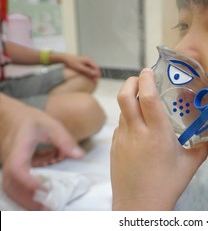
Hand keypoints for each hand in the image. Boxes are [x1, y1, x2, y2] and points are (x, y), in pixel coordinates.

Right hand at [0, 94, 84, 209]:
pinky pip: (16, 185)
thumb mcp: (51, 125)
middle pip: (11, 186)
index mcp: (19, 148)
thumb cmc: (30, 119)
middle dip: (28, 200)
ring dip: (27, 200)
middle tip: (48, 209)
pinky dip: (28, 193)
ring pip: (11, 189)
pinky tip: (43, 193)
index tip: (44, 188)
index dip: (28, 182)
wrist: (9, 116)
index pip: (17, 169)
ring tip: (46, 208)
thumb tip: (80, 155)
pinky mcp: (12, 169)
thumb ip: (64, 140)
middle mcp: (10, 160)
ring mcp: (9, 166)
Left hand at [59, 53, 100, 79]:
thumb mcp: (80, 67)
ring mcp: (87, 61)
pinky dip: (90, 71)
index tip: (97, 78)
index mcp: (88, 60)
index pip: (96, 67)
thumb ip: (87, 70)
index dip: (97, 73)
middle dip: (96, 73)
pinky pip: (90, 67)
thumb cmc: (72, 62)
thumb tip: (94, 73)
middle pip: (95, 67)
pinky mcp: (85, 63)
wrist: (66, 58)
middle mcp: (89, 60)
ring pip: (93, 67)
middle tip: (95, 79)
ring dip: (93, 73)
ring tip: (93, 78)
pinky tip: (89, 75)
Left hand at [110, 68, 207, 209]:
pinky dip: (127, 118)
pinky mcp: (115, 148)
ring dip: (129, 99)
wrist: (138, 207)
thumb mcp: (189, 166)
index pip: (147, 97)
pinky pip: (120, 125)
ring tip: (140, 101)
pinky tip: (138, 127)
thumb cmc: (166, 186)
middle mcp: (137, 132)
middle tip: (140, 78)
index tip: (149, 71)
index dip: (146, 79)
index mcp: (157, 133)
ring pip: (121, 110)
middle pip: (124, 96)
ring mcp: (122, 139)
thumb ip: (202, 149)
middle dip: (130, 81)